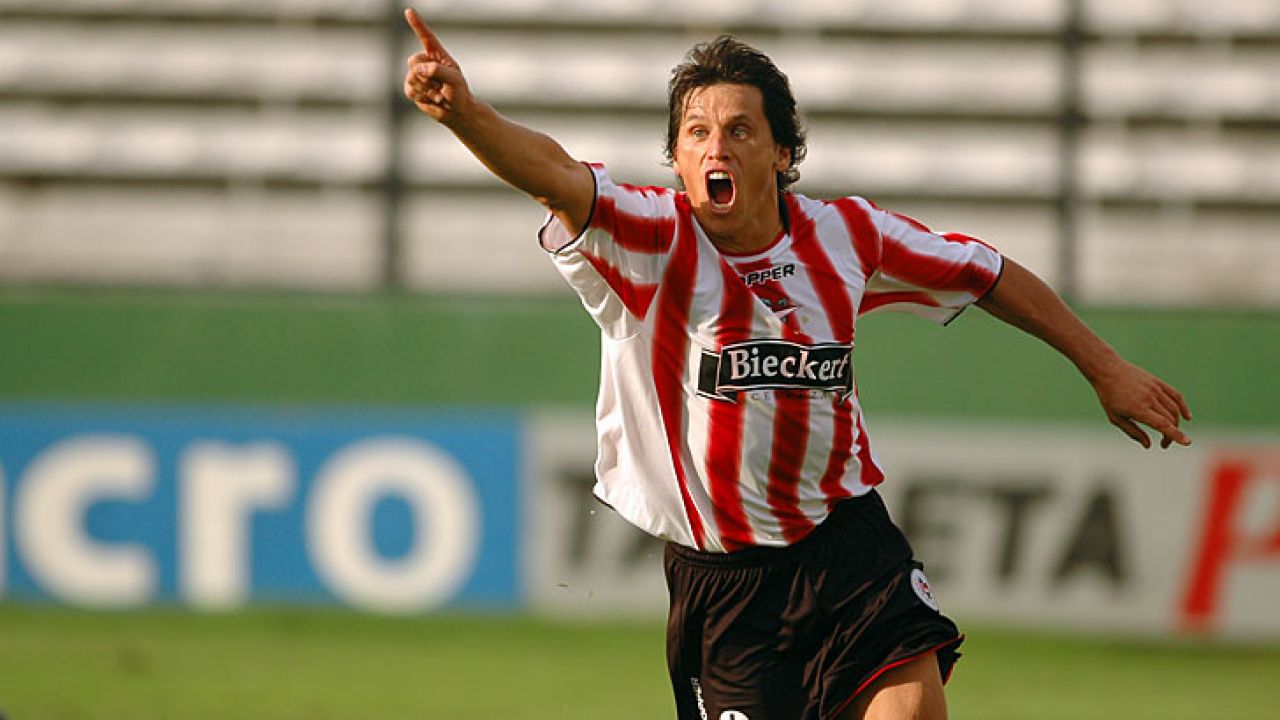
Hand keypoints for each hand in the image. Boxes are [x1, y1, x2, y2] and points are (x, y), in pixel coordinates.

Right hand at [403, 8, 470, 123]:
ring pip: (411, 77)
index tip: (409, 11)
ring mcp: (417, 75)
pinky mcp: (412, 88)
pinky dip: (421, 96)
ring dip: (426, 88)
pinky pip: (409, 89)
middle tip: (439, 85)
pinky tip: (432, 99)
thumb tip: (417, 69)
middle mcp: (426, 62)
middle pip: (413, 60)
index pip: (426, 36)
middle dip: (425, 74)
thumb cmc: (459, 92)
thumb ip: (436, 70)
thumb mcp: (454, 79)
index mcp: (438, 55)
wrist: (456, 112)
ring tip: (438, 94)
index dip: (417, 24)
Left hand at [1092, 357, 1192, 448]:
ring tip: (1170, 433)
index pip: (1162, 424)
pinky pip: (1175, 395)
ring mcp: (1155, 389)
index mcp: (1138, 409)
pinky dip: (1183, 406)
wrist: (1107, 369)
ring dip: (1176, 423)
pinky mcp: (1158, 382)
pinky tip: (1186, 417)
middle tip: (1164, 444)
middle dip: (1171, 434)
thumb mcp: (1115, 418)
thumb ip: (1133, 432)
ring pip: (1174, 409)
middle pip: (1170, 419)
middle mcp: (1149, 398)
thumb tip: (1149, 445)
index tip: (1187, 442)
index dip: (1175, 435)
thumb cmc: (1108, 396)